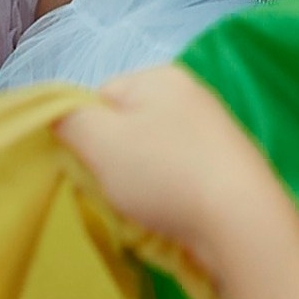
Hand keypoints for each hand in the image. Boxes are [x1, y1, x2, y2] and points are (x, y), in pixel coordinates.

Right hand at [58, 66, 296, 297]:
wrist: (241, 221)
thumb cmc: (165, 173)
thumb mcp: (99, 140)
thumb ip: (68, 120)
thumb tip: (57, 116)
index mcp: (161, 77)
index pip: (99, 97)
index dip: (84, 133)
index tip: (90, 165)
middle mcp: (190, 97)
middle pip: (125, 128)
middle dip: (112, 162)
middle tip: (115, 190)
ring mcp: (212, 134)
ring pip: (150, 158)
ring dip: (138, 185)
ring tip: (143, 209)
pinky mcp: (226, 170)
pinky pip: (178, 179)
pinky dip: (167, 198)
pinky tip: (168, 216)